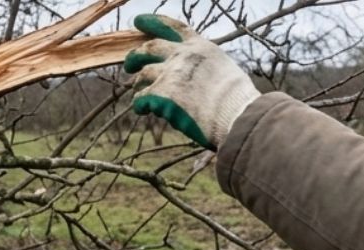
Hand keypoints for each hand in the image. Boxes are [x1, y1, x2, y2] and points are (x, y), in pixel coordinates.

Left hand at [123, 14, 259, 150]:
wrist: (235, 115)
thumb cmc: (235, 100)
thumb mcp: (223, 69)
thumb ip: (203, 66)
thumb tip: (193, 76)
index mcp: (200, 47)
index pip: (173, 28)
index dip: (154, 23)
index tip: (138, 21)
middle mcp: (182, 55)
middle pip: (149, 48)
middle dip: (136, 56)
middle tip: (128, 64)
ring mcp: (170, 73)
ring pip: (142, 74)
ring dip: (138, 83)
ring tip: (139, 91)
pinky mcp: (161, 94)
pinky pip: (141, 99)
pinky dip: (140, 105)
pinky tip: (143, 110)